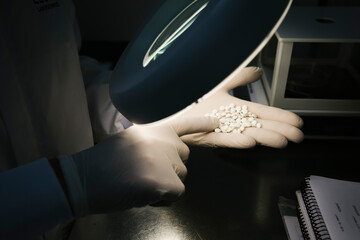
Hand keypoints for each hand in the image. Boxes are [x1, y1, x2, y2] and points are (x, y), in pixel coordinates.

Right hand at [58, 116, 217, 216]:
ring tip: (139, 184)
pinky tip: (143, 195)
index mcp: (152, 128)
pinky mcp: (163, 180)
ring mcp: (163, 159)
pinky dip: (163, 199)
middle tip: (144, 173)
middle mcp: (161, 139)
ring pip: (180, 176)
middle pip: (183, 157)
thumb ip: (151, 141)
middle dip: (170, 167)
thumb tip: (169, 152)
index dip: (201, 124)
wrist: (83, 179)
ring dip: (165, 184)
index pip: (182, 123)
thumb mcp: (130, 141)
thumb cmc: (103, 163)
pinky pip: (176, 193)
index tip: (217, 123)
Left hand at [170, 67, 303, 148]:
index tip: (297, 123)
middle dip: (279, 131)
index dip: (281, 118)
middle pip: (260, 126)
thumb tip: (259, 72)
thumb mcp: (222, 84)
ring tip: (280, 141)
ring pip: (246, 134)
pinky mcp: (207, 135)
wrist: (175, 105)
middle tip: (297, 137)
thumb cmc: (197, 98)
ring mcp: (221, 129)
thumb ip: (240, 78)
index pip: (264, 113)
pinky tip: (249, 142)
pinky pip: (223, 139)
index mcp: (238, 109)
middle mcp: (233, 121)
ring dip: (264, 138)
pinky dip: (236, 141)